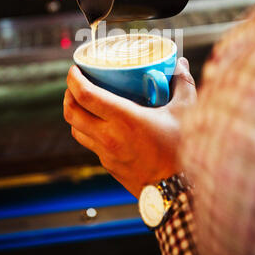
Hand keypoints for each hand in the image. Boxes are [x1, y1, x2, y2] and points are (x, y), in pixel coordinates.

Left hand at [63, 57, 195, 197]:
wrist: (178, 191)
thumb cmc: (182, 150)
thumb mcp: (186, 111)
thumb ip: (182, 84)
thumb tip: (180, 63)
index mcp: (124, 119)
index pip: (85, 95)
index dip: (74, 79)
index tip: (75, 69)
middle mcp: (109, 136)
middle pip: (71, 112)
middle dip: (68, 94)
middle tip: (75, 84)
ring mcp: (106, 154)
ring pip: (76, 130)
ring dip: (74, 114)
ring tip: (83, 103)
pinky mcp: (109, 166)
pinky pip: (90, 145)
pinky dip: (88, 131)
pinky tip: (102, 126)